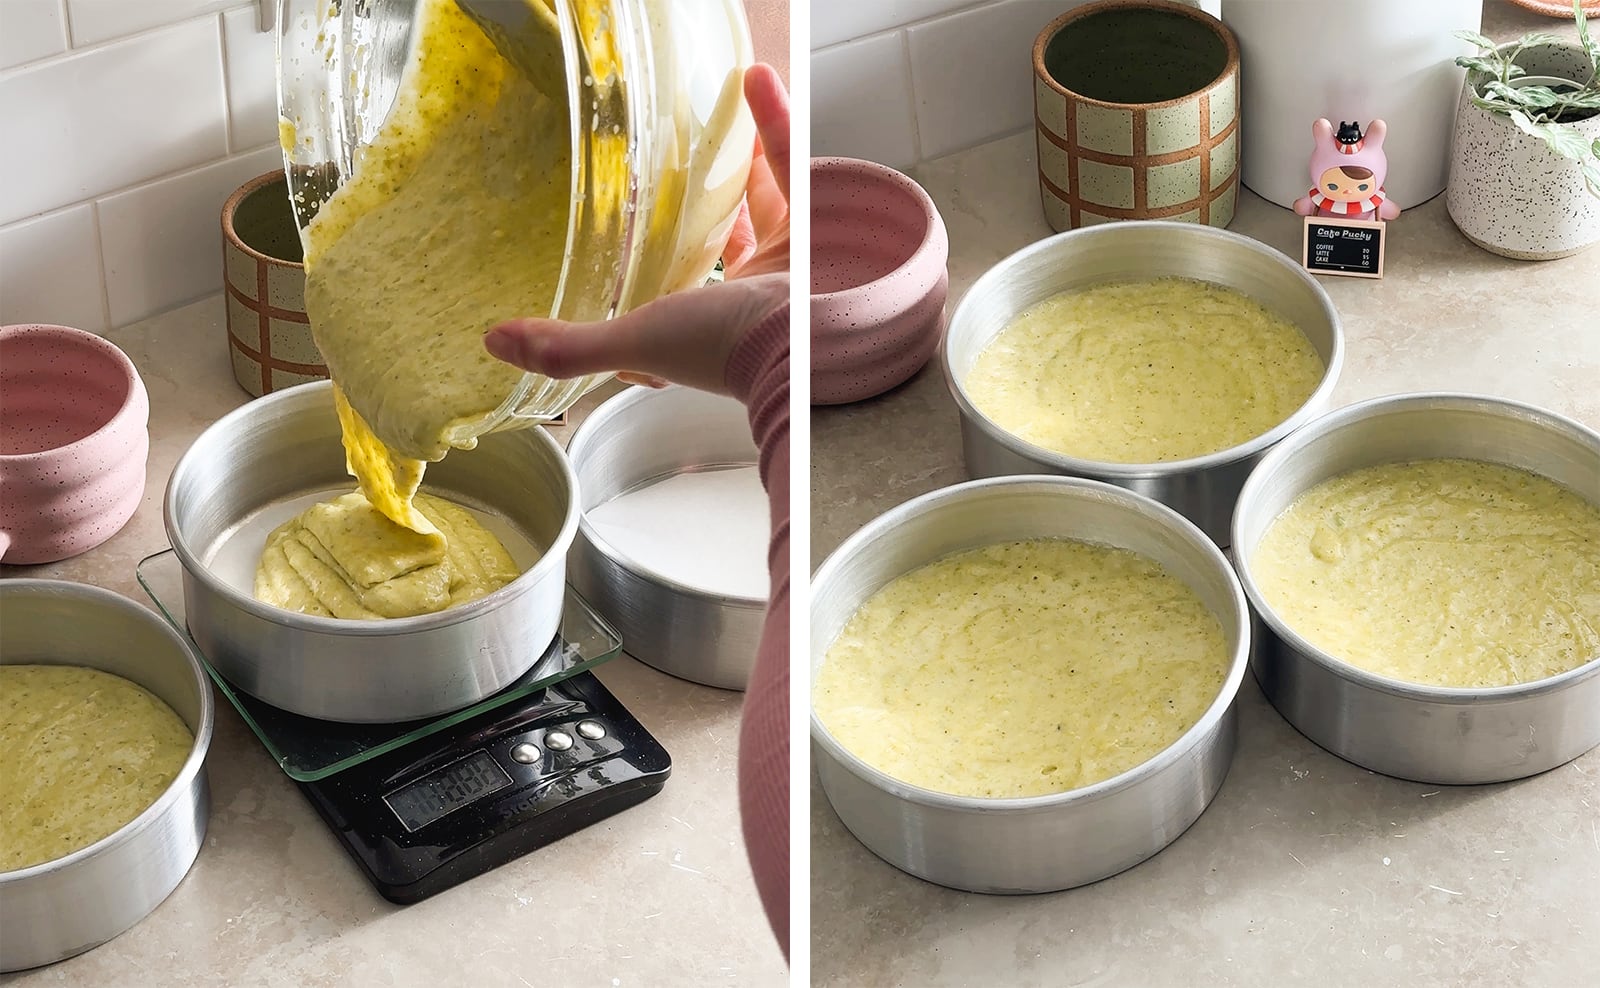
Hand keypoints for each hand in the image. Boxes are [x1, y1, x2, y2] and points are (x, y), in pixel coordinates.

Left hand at [485, 63, 790, 394]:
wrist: (812, 337)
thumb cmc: (728, 346)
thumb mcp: (632, 341)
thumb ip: (567, 344)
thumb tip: (497, 340)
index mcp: (694, 333)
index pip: (656, 311)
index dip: (634, 288)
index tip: (608, 258)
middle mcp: (737, 303)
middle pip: (702, 249)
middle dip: (682, 212)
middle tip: (657, 174)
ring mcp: (777, 269)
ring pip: (749, 206)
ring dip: (727, 162)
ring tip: (703, 121)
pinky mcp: (809, 234)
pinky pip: (788, 171)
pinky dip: (774, 126)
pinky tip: (754, 84)